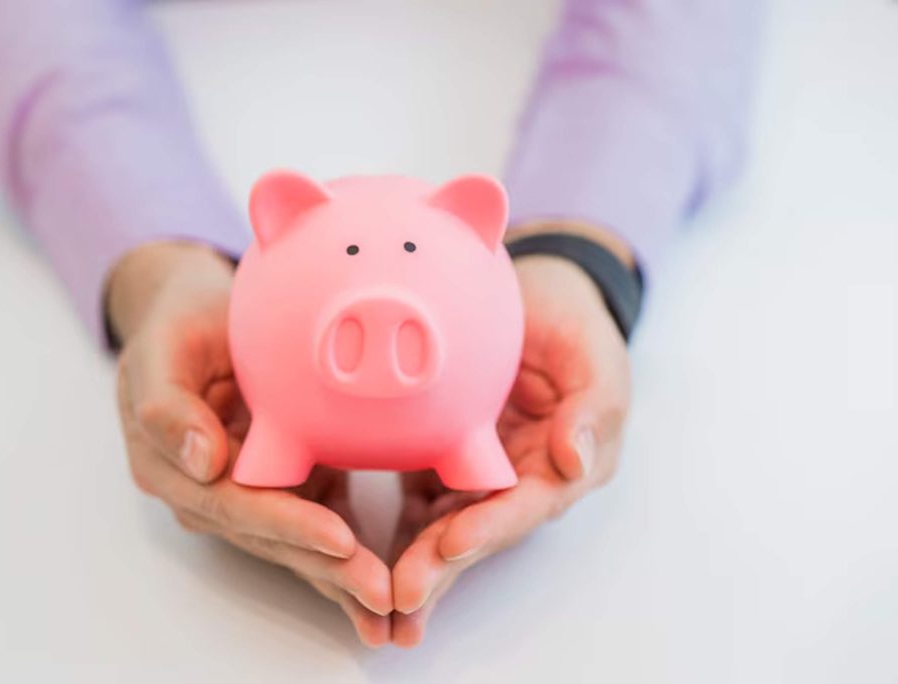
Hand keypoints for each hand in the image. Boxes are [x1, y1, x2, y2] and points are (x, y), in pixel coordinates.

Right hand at [109, 242, 392, 646]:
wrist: (198, 319)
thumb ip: (167, 407)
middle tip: (383, 594)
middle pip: (272, 538)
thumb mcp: (160, 351)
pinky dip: (346, 558)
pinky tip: (382, 588)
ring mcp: (245, 497)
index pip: (235, 505)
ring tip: (390, 604)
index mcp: (171, 467)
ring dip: (342, 576)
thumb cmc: (177, 328)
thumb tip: (202, 463)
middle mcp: (207, 494)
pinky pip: (315, 526)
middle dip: (328, 569)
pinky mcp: (280, 489)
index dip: (287, 525)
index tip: (338, 540)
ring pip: (295, 544)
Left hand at [389, 224, 632, 646]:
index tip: (451, 546)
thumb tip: (577, 461)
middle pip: (476, 530)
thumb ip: (593, 410)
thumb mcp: (596, 358)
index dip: (489, 527)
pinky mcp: (441, 462)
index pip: (523, 506)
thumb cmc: (574, 327)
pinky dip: (389, 531)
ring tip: (376, 601)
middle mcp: (517, 482)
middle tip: (402, 596)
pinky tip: (353, 556)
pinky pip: (414, 500)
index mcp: (559, 467)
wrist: (536, 299)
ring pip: (441, 527)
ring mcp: (476, 476)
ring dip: (412, 564)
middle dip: (441, 566)